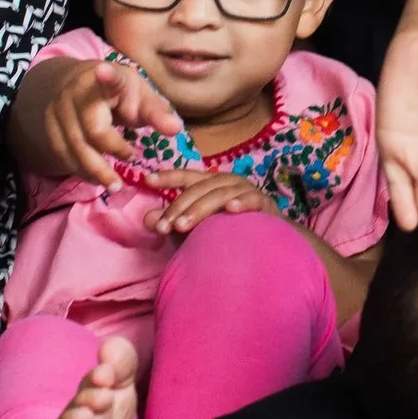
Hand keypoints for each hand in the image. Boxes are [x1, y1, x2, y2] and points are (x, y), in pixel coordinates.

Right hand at [16, 57, 183, 186]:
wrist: (74, 87)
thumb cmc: (116, 93)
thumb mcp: (139, 96)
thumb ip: (157, 113)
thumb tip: (176, 130)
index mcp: (105, 80)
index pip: (108, 78)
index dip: (107, 76)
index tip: (103, 70)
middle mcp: (77, 94)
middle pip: (93, 128)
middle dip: (114, 148)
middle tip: (133, 157)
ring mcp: (58, 112)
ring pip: (75, 148)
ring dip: (96, 170)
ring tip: (116, 185)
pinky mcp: (49, 130)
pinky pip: (64, 156)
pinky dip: (82, 171)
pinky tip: (96, 178)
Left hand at [146, 167, 277, 233]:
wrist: (270, 241)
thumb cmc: (228, 231)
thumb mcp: (195, 228)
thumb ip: (173, 221)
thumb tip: (147, 219)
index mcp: (211, 184)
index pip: (187, 176)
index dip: (168, 177)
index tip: (148, 180)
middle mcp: (227, 182)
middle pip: (200, 188)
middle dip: (179, 207)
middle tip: (164, 226)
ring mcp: (247, 191)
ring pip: (220, 194)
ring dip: (200, 209)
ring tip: (183, 225)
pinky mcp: (265, 204)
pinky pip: (253, 200)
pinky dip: (242, 202)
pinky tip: (231, 210)